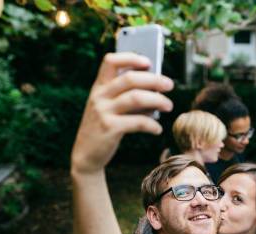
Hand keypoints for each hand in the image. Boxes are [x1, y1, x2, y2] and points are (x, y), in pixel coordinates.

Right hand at [71, 53, 173, 174]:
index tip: (148, 62)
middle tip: (170, 85)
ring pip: (136, 98)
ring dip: (157, 101)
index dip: (130, 58)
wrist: (86, 155)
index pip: (110, 61)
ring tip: (169, 106)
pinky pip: (137, 122)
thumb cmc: (104, 128)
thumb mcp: (109, 108)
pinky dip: (152, 125)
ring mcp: (103, 112)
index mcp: (98, 87)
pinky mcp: (109, 128)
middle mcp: (99, 96)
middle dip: (154, 80)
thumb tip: (156, 90)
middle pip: (130, 79)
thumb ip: (127, 97)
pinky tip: (157, 129)